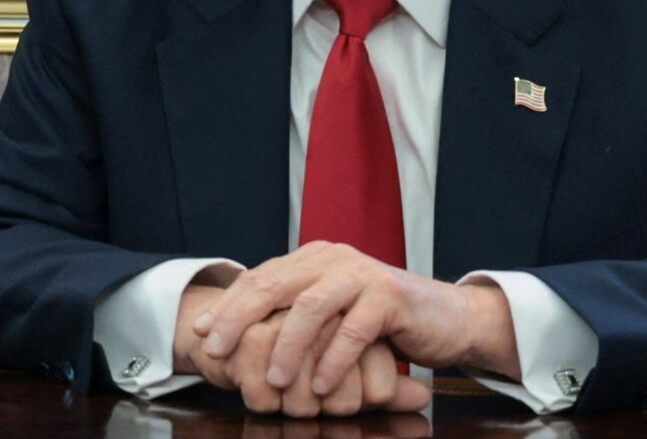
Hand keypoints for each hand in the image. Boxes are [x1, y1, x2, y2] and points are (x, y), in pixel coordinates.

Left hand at [173, 282, 431, 416]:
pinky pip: (352, 330)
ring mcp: (362, 275)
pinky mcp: (389, 297)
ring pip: (310, 308)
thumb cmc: (383, 321)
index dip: (227, 306)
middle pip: (274, 286)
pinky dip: (333, 361)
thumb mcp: (333, 312)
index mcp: (314, 258)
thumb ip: (296, 313)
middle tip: (216, 352)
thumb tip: (239, 335)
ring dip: (287, 348)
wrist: (447, 317)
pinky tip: (319, 387)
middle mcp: (333, 259)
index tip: (199, 335)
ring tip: (273, 381)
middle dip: (239, 320)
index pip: (260, 278)